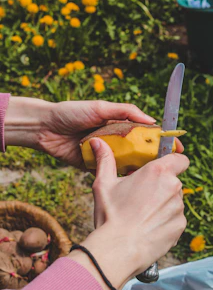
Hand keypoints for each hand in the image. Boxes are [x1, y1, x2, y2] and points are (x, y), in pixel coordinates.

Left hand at [5, 97, 183, 168]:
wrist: (45, 128)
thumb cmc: (72, 112)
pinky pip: (108, 172)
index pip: (144, 132)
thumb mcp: (101, 107)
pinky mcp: (93, 165)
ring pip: (125, 163)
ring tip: (151, 176)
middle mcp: (113, 140)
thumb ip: (125, 111)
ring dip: (137, 169)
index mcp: (117, 124)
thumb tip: (151, 120)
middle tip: (168, 166)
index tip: (175, 145)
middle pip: (137, 149)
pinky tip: (130, 182)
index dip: (159, 139)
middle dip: (152, 157)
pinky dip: (118, 176)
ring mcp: (104, 154)